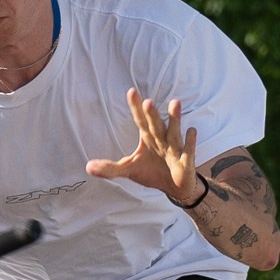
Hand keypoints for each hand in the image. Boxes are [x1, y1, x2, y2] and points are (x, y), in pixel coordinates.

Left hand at [86, 86, 201, 206]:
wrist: (175, 187)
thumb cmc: (151, 172)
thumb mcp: (129, 169)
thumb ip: (110, 168)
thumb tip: (87, 166)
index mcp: (148, 138)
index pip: (140, 121)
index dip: (136, 108)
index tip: (131, 92)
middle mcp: (161, 140)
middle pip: (155, 126)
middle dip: (152, 115)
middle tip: (147, 101)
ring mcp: (175, 150)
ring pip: (174, 134)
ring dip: (174, 120)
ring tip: (175, 103)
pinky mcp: (185, 163)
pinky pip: (188, 152)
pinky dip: (190, 143)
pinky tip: (192, 130)